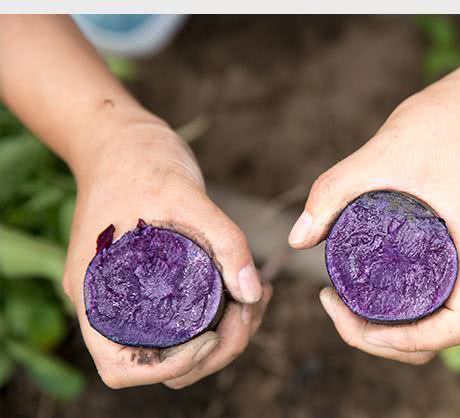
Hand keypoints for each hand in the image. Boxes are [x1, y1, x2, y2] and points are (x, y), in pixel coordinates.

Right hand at [62, 118, 271, 388]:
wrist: (120, 136)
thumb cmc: (140, 159)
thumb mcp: (185, 193)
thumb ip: (224, 241)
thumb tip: (252, 294)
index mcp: (95, 292)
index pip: (123, 367)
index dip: (173, 366)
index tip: (214, 336)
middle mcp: (108, 303)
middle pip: (160, 361)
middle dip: (215, 348)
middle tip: (252, 308)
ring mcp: (129, 295)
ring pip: (177, 344)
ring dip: (224, 334)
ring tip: (258, 297)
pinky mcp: (151, 283)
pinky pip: (183, 317)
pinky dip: (218, 313)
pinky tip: (249, 289)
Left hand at [288, 76, 459, 363]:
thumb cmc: (445, 122)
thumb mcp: (383, 152)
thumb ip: (335, 190)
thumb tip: (297, 239)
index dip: (414, 340)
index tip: (364, 324)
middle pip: (446, 333)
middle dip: (391, 340)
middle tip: (339, 313)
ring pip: (442, 318)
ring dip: (397, 328)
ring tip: (347, 307)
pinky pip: (440, 294)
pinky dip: (406, 306)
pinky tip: (370, 287)